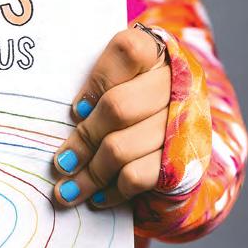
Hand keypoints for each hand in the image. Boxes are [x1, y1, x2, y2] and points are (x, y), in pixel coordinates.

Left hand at [53, 26, 170, 208]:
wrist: (185, 130)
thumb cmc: (136, 96)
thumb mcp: (122, 78)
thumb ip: (98, 86)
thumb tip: (61, 120)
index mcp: (157, 52)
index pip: (127, 51)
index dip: (97, 82)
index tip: (76, 109)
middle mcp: (177, 83)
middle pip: (118, 108)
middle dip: (83, 139)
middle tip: (61, 162)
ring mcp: (185, 122)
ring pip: (122, 148)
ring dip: (89, 174)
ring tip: (67, 189)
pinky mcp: (186, 160)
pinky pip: (139, 177)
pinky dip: (113, 190)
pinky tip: (98, 197)